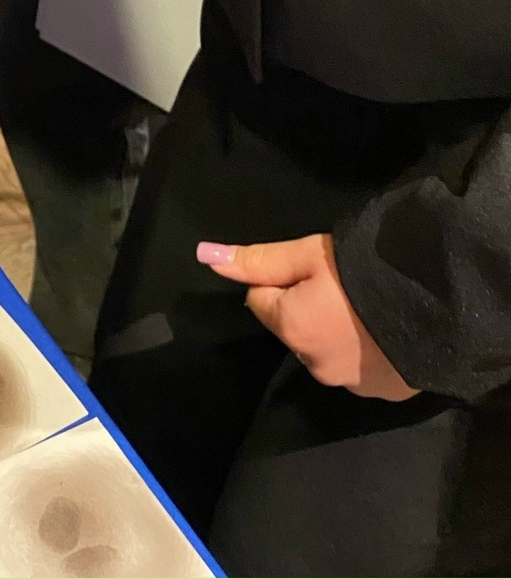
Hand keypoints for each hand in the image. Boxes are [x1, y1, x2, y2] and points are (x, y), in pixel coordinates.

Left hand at [199, 233, 417, 400]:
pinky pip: (357, 366)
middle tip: (341, 285)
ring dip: (334, 330)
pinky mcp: (381, 392)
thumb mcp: (309, 254)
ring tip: (365, 307)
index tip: (311, 270)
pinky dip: (362, 349)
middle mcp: (313, 364)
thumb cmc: (365, 272)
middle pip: (292, 327)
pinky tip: (383, 330)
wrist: (440, 303)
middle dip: (306, 307)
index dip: (282, 280)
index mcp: (291, 328)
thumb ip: (258, 260)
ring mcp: (349, 383)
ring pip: (324, 349)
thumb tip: (205, 257)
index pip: (261, 299)